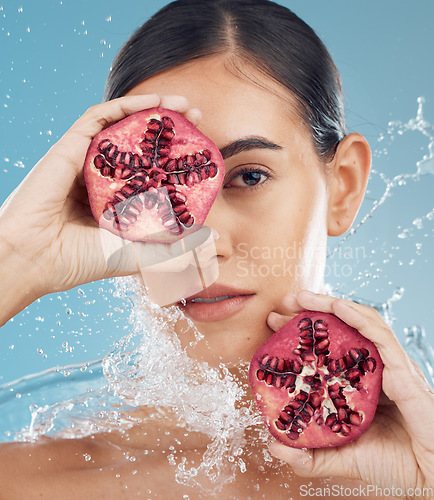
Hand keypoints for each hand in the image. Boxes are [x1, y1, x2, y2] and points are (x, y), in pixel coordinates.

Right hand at [0, 94, 201, 298]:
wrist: (36, 259)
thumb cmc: (82, 261)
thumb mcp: (138, 254)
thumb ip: (173, 246)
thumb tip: (211, 235)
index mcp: (116, 199)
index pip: (150, 169)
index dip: (175, 157)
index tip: (200, 149)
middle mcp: (102, 176)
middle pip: (139, 144)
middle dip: (169, 128)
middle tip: (196, 118)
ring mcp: (85, 160)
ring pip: (121, 125)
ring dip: (153, 110)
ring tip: (182, 104)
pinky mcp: (68, 147)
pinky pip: (99, 117)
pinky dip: (126, 104)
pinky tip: (154, 100)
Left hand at [266, 290, 433, 497]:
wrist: (430, 479)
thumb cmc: (392, 466)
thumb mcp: (341, 458)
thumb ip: (309, 456)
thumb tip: (273, 446)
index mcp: (358, 382)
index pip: (328, 347)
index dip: (303, 333)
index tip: (275, 324)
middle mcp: (373, 369)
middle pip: (342, 329)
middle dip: (312, 311)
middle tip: (285, 301)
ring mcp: (389, 366)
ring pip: (360, 323)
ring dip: (331, 304)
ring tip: (303, 297)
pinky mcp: (403, 370)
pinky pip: (380, 336)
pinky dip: (358, 317)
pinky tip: (337, 307)